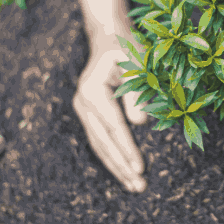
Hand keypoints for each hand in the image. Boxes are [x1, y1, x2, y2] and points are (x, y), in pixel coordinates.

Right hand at [72, 35, 148, 192]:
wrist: (108, 37)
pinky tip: (123, 172)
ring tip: (134, 186)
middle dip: (122, 166)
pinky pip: (98, 140)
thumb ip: (137, 92)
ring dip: (116, 167)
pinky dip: (111, 157)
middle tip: (139, 186)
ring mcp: (82, 109)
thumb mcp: (136, 63)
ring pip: (99, 145)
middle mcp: (82, 102)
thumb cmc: (127, 47)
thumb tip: (139, 123)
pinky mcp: (87, 113)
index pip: (114, 127)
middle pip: (103, 141)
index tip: (140, 168)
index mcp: (93, 90)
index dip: (127, 149)